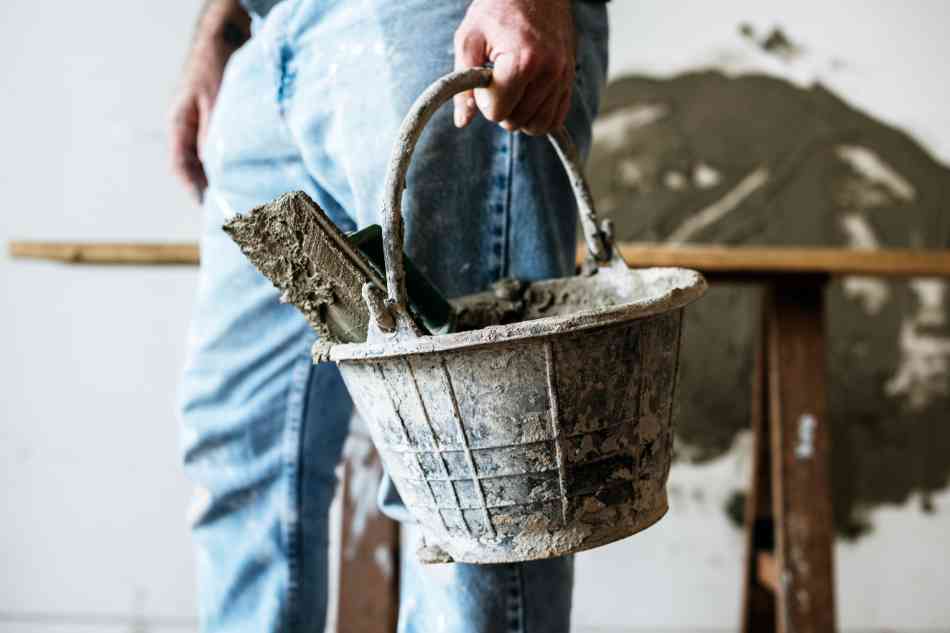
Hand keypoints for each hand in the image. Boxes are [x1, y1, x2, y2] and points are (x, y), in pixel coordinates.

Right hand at [169, 0, 248, 202]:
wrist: (225, 32)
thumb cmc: (216, 63)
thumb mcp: (214, 100)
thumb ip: (213, 134)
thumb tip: (216, 169)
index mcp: (180, 124)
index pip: (180, 166)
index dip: (193, 189)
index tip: (209, 207)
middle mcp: (190, 128)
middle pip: (196, 168)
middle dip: (212, 189)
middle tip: (232, 212)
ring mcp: (205, 125)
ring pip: (212, 160)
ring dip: (225, 178)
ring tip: (244, 198)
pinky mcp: (222, 122)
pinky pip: (226, 149)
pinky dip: (235, 163)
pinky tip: (252, 175)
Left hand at [453, 0, 575, 135]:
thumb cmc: (498, 10)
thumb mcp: (469, 37)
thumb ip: (463, 82)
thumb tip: (462, 121)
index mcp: (522, 61)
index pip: (497, 112)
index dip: (484, 100)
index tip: (485, 78)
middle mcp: (549, 73)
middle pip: (516, 122)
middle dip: (501, 108)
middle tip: (497, 82)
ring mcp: (563, 78)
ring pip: (537, 126)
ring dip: (520, 115)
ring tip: (512, 90)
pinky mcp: (570, 80)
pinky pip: (556, 119)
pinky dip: (539, 116)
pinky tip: (527, 99)